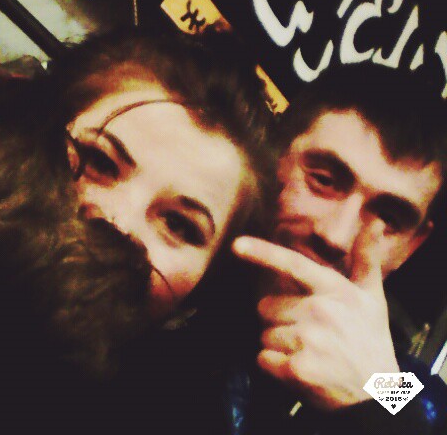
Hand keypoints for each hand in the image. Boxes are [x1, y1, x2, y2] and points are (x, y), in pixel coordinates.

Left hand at [232, 222, 399, 410]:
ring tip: (306, 349)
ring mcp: (307, 341)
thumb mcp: (373, 296)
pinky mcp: (297, 369)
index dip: (263, 252)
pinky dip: (273, 364)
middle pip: (266, 306)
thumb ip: (366, 258)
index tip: (236, 244)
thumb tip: (374, 221)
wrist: (376, 392)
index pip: (293, 265)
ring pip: (264, 333)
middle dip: (277, 318)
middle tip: (306, 329)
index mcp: (333, 289)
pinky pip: (262, 358)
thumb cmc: (369, 338)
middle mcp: (318, 311)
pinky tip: (298, 366)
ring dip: (277, 343)